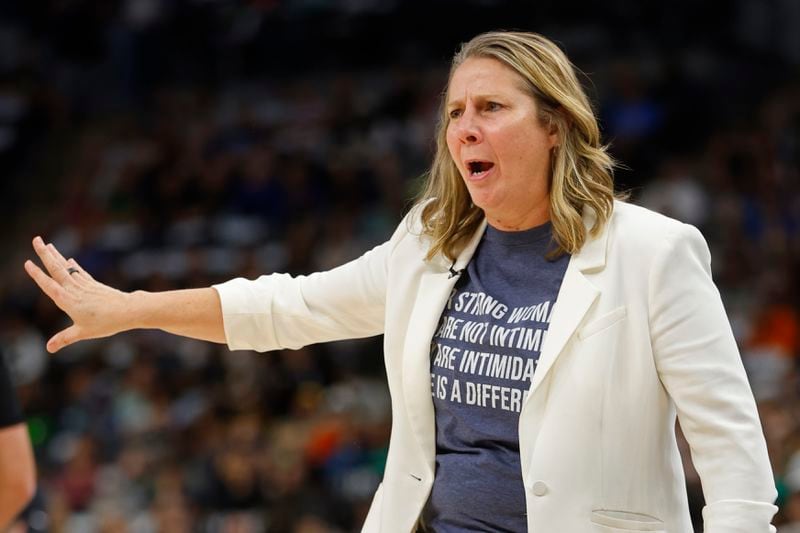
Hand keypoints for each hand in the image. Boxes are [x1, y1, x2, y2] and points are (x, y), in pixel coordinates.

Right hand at [24, 237, 131, 352]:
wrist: (128, 311)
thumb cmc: (106, 323)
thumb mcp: (83, 333)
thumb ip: (64, 338)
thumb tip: (48, 348)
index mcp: (68, 300)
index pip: (49, 285)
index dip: (37, 274)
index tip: (27, 262)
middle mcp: (74, 290)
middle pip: (57, 269)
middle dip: (45, 254)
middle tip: (36, 239)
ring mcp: (85, 285)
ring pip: (67, 267)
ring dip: (57, 256)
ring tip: (48, 244)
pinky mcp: (94, 285)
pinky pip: (81, 272)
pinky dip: (74, 265)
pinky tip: (70, 259)